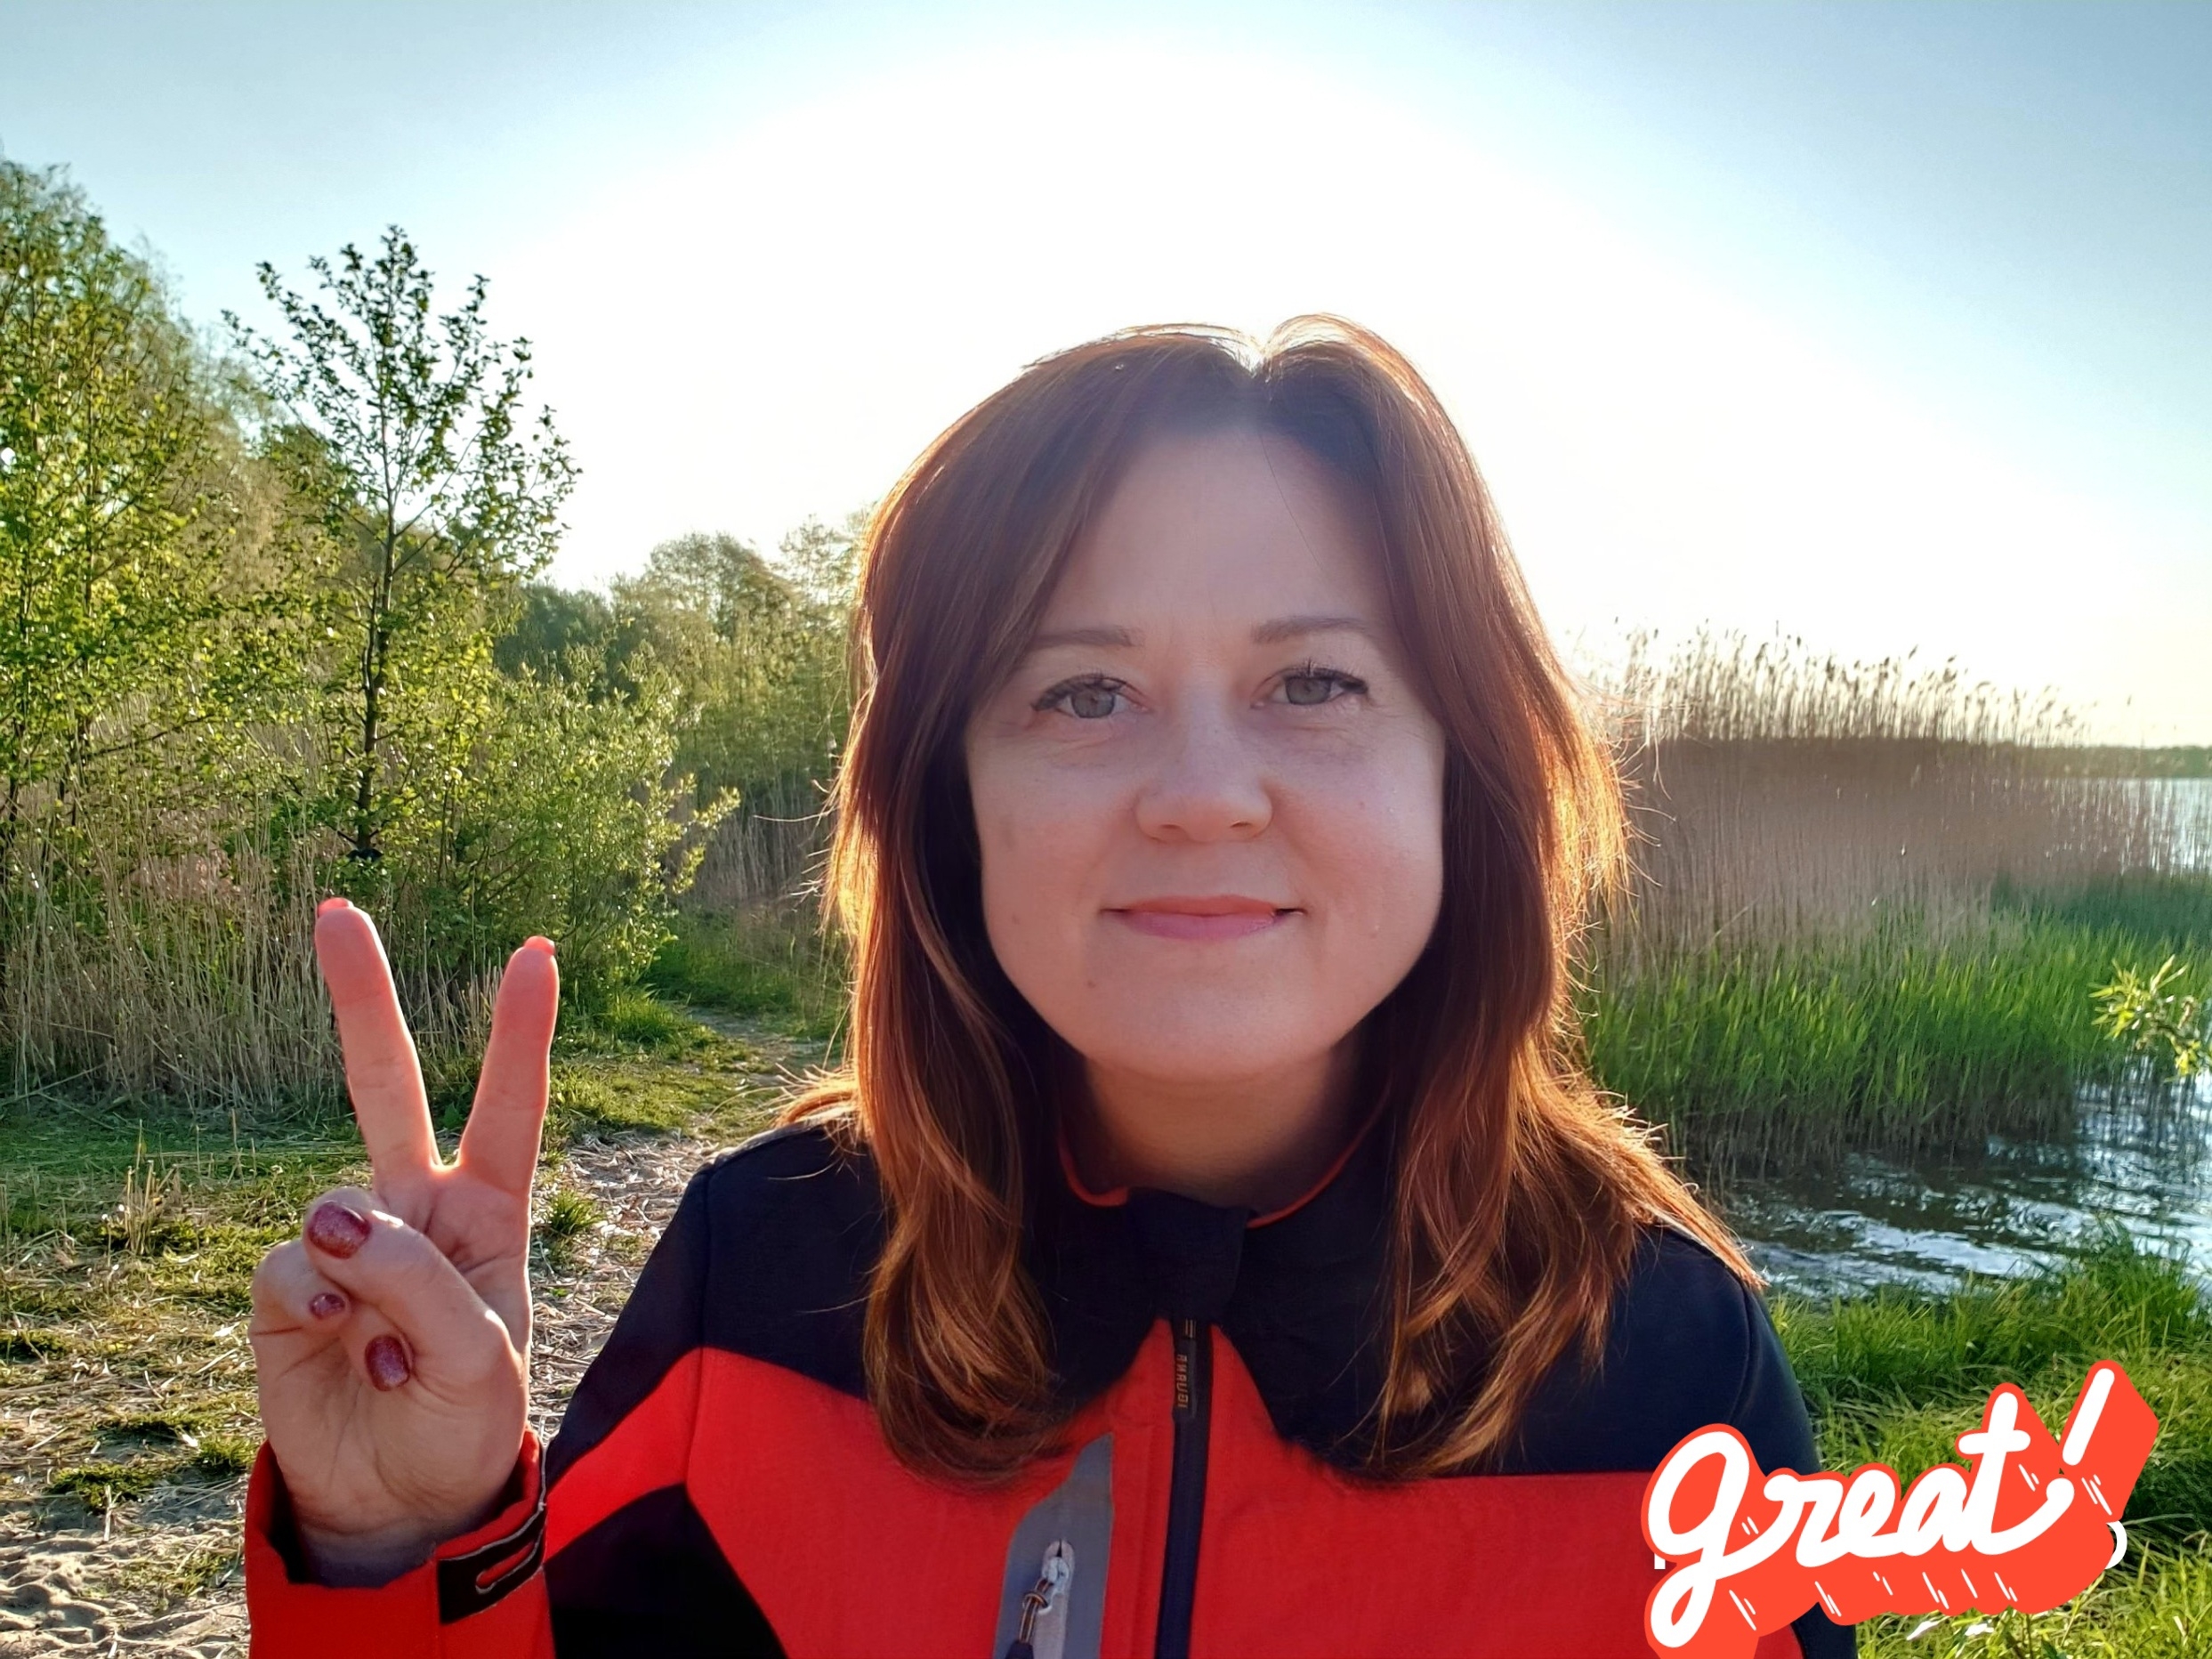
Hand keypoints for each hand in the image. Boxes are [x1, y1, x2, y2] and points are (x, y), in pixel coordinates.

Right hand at [249, 898, 558, 1584]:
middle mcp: (417, 1206)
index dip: (520, 1031)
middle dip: (362, 999)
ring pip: (339, 1205)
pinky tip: (344, 1352)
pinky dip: (319, 1308)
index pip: (510, 1105)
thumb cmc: (465, 1419)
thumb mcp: (481, 1358)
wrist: (401, 1496)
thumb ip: (420, 1282)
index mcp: (489, 1207)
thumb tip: (327, 1218)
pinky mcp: (292, 1287)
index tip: (535, 951)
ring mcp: (349, 1242)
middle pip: (386, 1086)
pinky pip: (294, 1265)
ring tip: (392, 1348)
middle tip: (337, 911)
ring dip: (369, 1280)